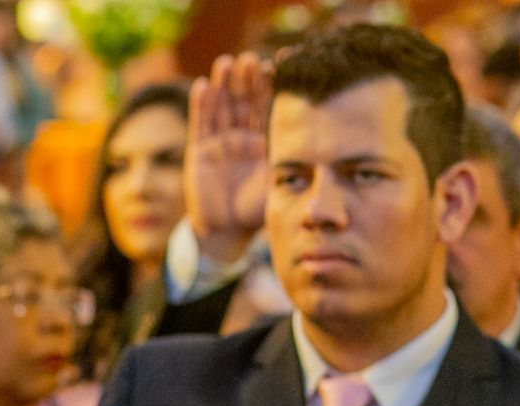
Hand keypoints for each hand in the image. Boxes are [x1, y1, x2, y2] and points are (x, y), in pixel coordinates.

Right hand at [186, 52, 270, 265]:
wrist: (225, 232)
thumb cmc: (254, 211)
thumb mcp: (278, 186)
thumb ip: (291, 167)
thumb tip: (321, 152)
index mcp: (262, 142)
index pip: (266, 108)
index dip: (268, 87)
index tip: (275, 65)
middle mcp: (241, 138)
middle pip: (243, 102)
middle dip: (245, 80)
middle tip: (248, 59)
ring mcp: (219, 143)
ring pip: (221, 108)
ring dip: (222, 85)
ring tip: (225, 63)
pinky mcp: (199, 152)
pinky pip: (200, 125)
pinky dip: (200, 106)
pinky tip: (202, 86)